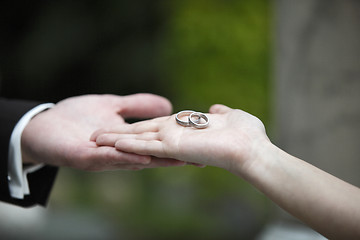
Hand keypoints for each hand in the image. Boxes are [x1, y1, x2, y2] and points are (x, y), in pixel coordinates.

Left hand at [21, 93, 184, 170]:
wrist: (43, 124)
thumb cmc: (77, 116)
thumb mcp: (113, 105)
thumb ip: (138, 106)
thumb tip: (168, 104)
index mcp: (128, 143)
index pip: (157, 145)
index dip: (178, 146)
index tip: (201, 147)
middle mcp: (119, 155)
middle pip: (151, 157)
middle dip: (174, 158)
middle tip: (198, 159)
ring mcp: (103, 158)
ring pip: (132, 160)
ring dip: (154, 160)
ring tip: (177, 160)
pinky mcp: (84, 158)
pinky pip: (106, 158)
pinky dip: (123, 156)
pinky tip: (139, 155)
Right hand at [92, 104, 269, 174]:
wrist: (255, 151)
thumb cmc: (247, 135)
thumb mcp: (229, 118)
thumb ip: (218, 115)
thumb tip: (214, 110)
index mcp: (184, 132)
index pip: (155, 128)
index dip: (136, 128)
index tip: (118, 126)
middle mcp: (175, 140)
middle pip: (140, 135)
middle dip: (117, 135)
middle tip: (94, 134)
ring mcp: (173, 145)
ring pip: (137, 141)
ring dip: (115, 140)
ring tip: (93, 138)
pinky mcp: (174, 148)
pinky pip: (146, 146)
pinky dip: (127, 144)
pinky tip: (110, 141)